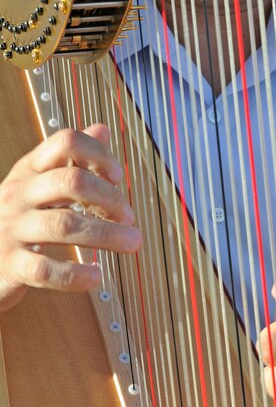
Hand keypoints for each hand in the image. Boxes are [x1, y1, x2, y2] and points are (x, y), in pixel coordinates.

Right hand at [0, 125, 140, 311]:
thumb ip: (72, 158)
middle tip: (129, 217)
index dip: (98, 154)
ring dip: (106, 234)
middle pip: (71, 181)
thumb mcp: (40, 182)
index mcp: (30, 169)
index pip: (66, 142)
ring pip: (64, 225)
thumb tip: (103, 129)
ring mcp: (11, 228)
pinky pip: (45, 269)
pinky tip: (96, 276)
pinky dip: (75, 274)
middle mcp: (19, 193)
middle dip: (109, 198)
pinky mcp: (9, 265)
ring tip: (132, 243)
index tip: (118, 176)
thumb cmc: (18, 218)